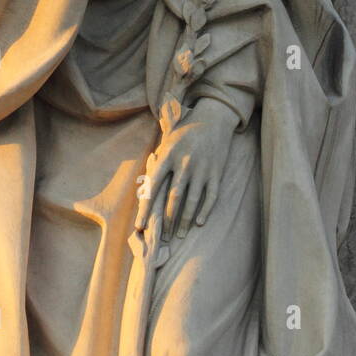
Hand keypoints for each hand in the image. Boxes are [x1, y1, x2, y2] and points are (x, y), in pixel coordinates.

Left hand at [136, 97, 239, 242]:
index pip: (153, 186)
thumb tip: (143, 185)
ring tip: (178, 235)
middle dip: (166, 220)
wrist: (213, 118)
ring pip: (192, 200)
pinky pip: (210, 196)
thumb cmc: (185, 131)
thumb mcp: (167, 141)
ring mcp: (202, 169)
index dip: (146, 208)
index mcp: (168, 156)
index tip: (139, 226)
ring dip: (184, 220)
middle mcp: (184, 163)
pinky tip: (198, 223)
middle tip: (160, 237)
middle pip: (173, 197)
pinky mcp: (216, 172)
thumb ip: (156, 162)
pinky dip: (204, 211)